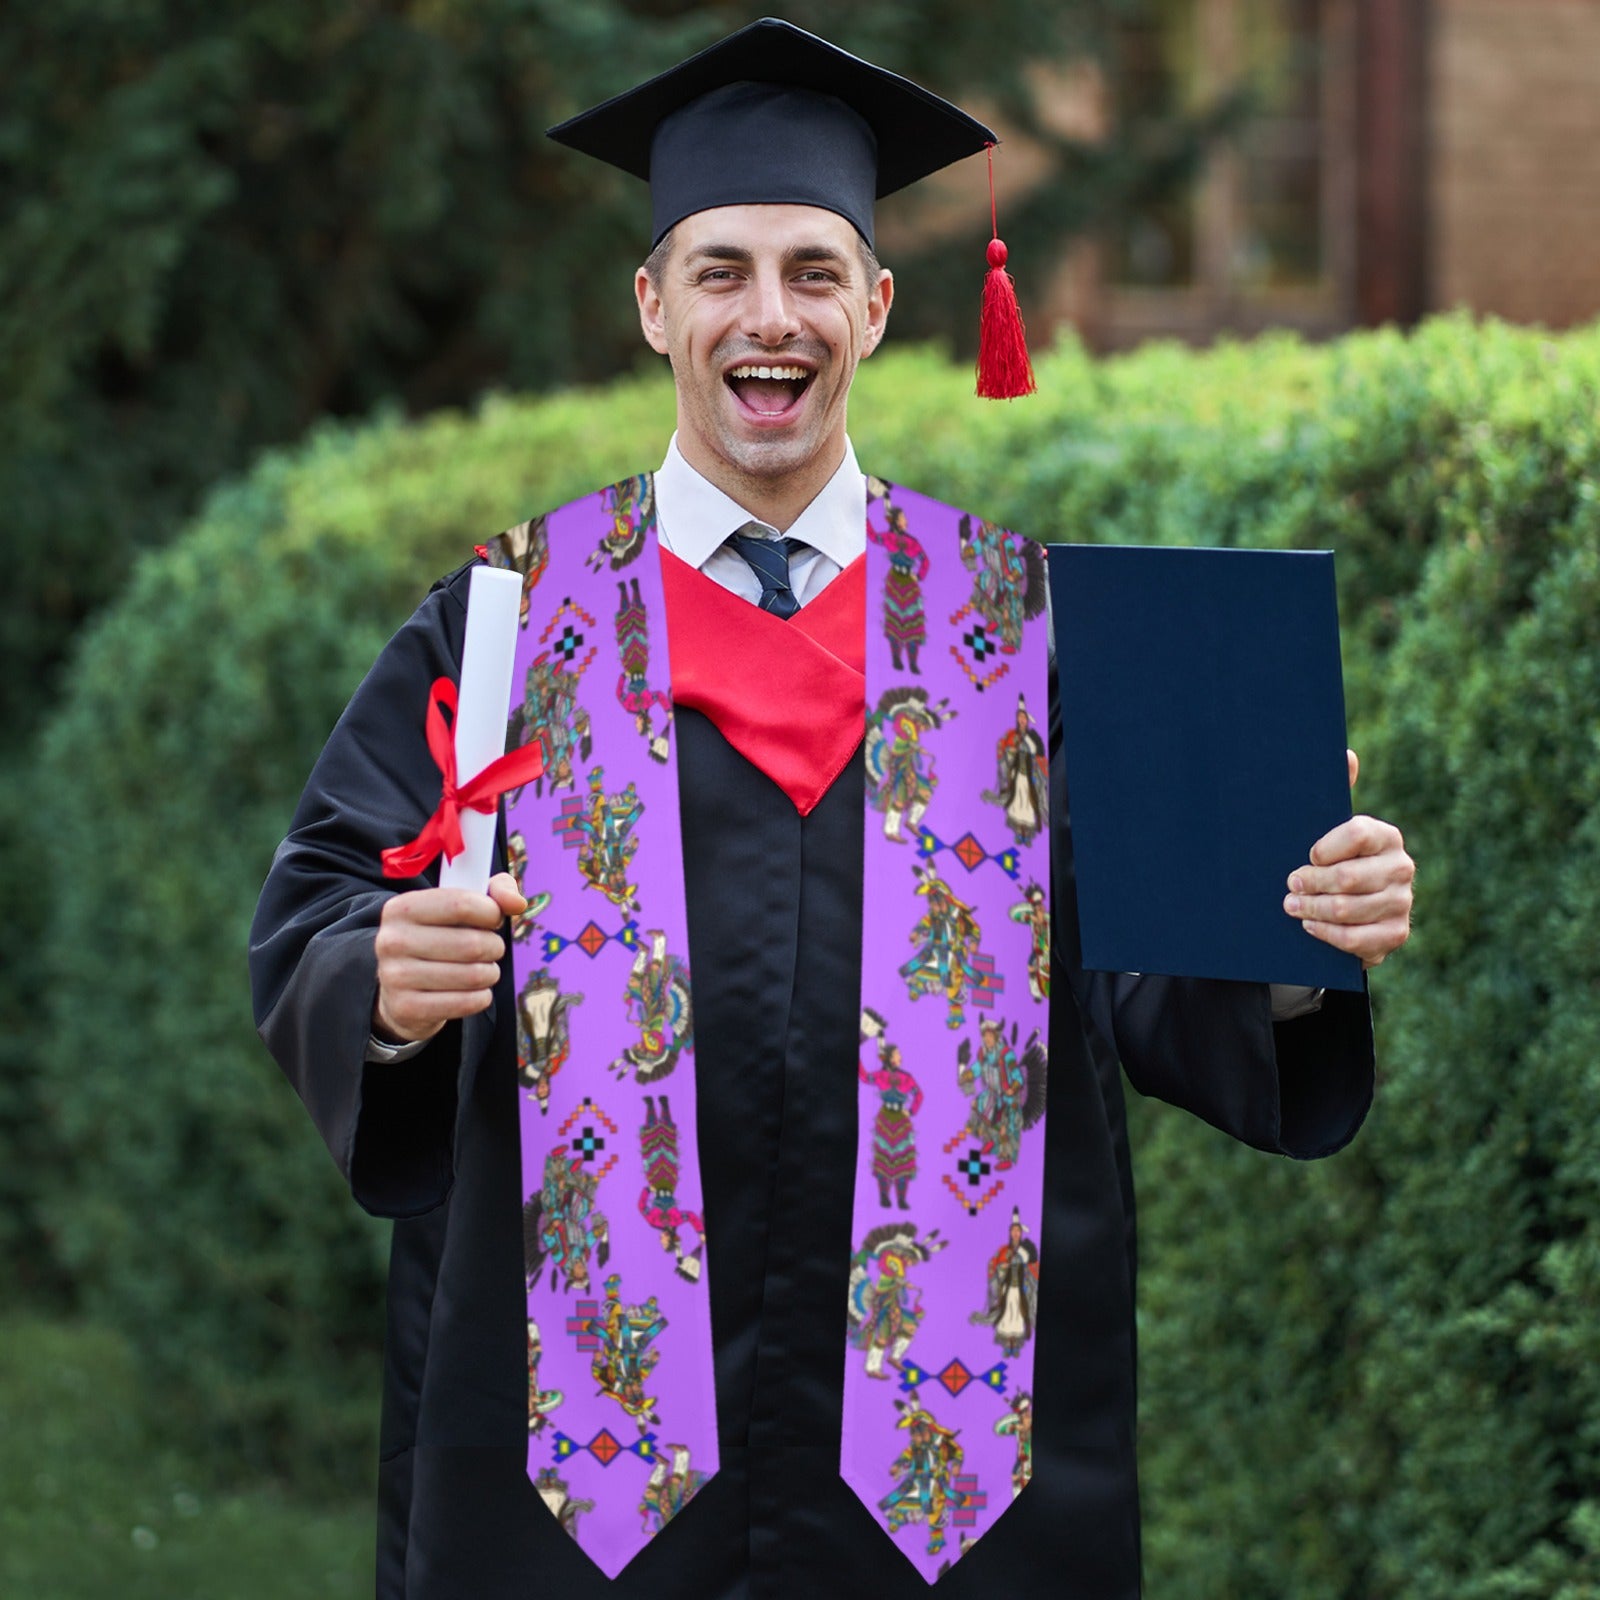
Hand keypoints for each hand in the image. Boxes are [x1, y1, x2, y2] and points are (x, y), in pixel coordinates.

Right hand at [372, 872, 527, 1043]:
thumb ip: (494, 892)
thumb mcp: (460, 905)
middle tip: (490, 949)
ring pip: (473, 975)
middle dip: (493, 947)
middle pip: (472, 944)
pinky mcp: (406, 1008)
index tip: (493, 919)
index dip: (491, 912)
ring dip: (490, 973)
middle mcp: (392, 940)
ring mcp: (395, 977)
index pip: (461, 904)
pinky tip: (473, 991)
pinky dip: (481, 997)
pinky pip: (466, 1003)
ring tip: (482, 970)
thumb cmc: (439, 938)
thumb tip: (517, 903)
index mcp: (402, 908)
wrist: (401, 989)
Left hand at [1283, 750, 1413, 967]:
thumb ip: (1336, 792)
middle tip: (1289, 884)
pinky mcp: (1395, 934)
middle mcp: (1401, 867)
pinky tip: (1310, 926)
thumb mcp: (1328, 828)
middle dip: (1310, 883)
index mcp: (1386, 836)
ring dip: (1312, 909)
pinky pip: (1356, 939)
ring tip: (1291, 906)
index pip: (1356, 833)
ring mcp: (1401, 903)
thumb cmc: (1332, 860)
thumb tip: (1346, 754)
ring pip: (1348, 909)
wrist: (1350, 908)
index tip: (1306, 855)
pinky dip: (1327, 934)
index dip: (1325, 847)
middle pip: (1348, 877)